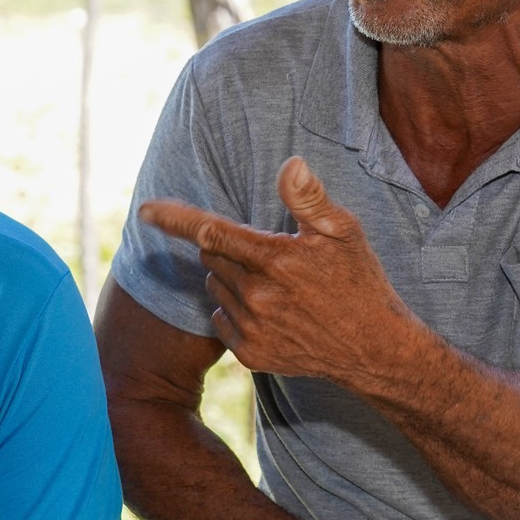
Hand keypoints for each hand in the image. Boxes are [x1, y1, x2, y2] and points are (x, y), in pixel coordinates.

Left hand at [138, 157, 415, 383]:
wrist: (373, 349)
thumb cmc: (359, 282)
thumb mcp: (343, 233)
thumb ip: (309, 199)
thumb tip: (291, 164)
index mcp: (275, 260)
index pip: (212, 231)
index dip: (175, 218)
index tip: (146, 209)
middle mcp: (257, 296)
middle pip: (214, 257)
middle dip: (232, 251)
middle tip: (273, 258)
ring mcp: (252, 329)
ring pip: (216, 288)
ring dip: (234, 281)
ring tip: (278, 288)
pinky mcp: (250, 355)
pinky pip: (221, 321)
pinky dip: (236, 313)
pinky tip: (272, 315)